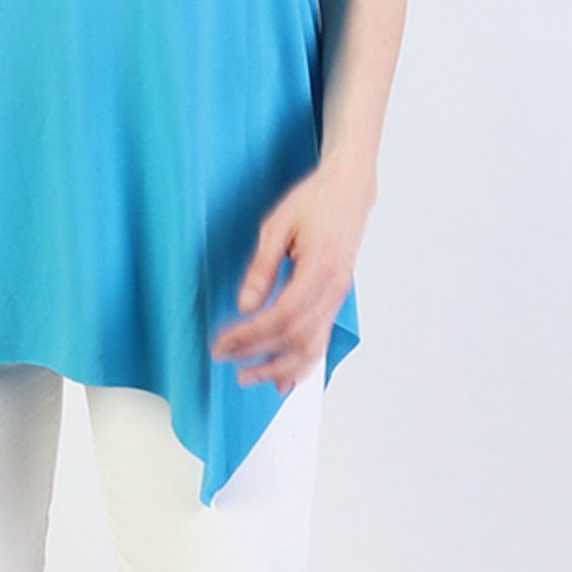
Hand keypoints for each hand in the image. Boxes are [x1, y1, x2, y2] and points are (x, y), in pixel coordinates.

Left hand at [209, 160, 375, 395]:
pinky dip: (302, 365)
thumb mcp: (277, 225)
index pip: (282, 316)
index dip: (250, 335)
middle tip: (225, 358)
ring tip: (248, 377)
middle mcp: (334, 290)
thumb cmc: (313, 201)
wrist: (349, 192)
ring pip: (312, 347)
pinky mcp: (335, 301)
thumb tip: (244, 306)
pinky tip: (284, 380)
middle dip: (258, 354)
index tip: (223, 342)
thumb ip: (262, 268)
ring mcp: (338, 299)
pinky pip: (321, 341)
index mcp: (320, 268)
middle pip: (296, 338)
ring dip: (280, 369)